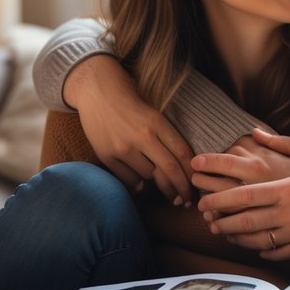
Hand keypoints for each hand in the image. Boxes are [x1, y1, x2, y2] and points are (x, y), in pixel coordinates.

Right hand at [67, 55, 193, 202]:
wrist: (95, 89)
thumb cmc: (128, 99)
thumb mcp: (153, 113)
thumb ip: (166, 136)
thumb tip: (180, 169)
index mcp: (157, 122)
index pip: (183, 154)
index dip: (191, 174)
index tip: (195, 186)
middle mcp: (141, 136)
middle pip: (170, 170)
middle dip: (181, 189)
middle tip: (185, 200)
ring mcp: (122, 146)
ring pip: (148, 175)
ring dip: (155, 181)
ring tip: (157, 180)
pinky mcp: (106, 154)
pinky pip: (128, 178)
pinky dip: (137, 183)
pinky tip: (139, 181)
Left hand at [196, 128, 289, 259]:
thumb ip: (285, 144)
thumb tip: (255, 131)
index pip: (245, 195)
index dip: (220, 199)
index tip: (204, 199)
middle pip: (245, 220)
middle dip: (220, 219)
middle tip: (205, 218)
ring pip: (257, 239)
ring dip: (235, 235)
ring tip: (221, 230)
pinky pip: (275, 252)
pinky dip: (259, 248)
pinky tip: (251, 242)